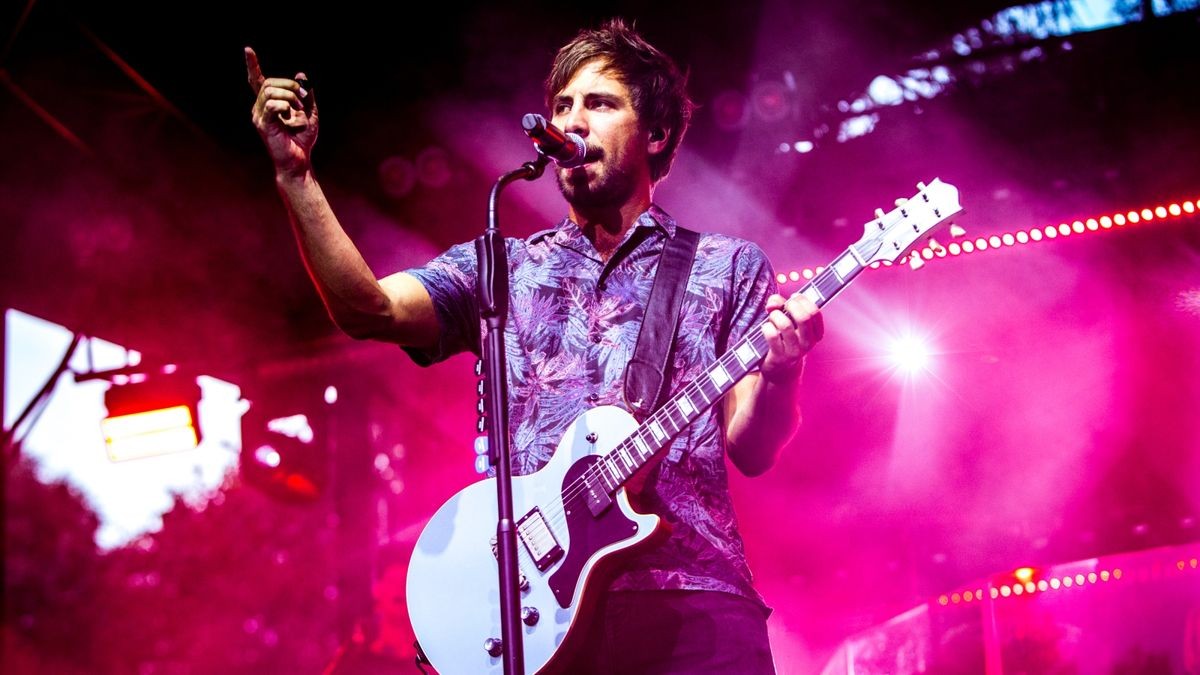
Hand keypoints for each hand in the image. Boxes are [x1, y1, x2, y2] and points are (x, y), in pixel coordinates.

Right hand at [246, 46, 317, 176]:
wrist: (299, 160)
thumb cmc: (302, 139)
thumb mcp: (309, 112)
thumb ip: (306, 94)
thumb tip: (301, 75)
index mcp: (269, 104)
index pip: (257, 81)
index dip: (252, 65)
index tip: (248, 50)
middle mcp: (260, 108)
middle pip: (270, 83)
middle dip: (291, 86)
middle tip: (304, 99)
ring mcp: (259, 116)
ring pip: (271, 92)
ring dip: (291, 98)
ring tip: (299, 112)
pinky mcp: (263, 125)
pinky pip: (273, 105)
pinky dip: (287, 107)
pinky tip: (292, 119)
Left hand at [760, 293, 821, 383]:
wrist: (780, 369)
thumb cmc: (784, 339)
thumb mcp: (788, 321)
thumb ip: (780, 305)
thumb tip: (773, 303)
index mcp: (815, 333)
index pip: (815, 312)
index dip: (802, 300)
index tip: (793, 298)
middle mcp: (808, 343)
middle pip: (804, 317)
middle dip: (790, 305)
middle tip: (782, 307)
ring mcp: (795, 351)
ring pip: (785, 325)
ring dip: (775, 316)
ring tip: (772, 318)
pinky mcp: (780, 356)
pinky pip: (772, 335)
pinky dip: (766, 327)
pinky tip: (766, 328)